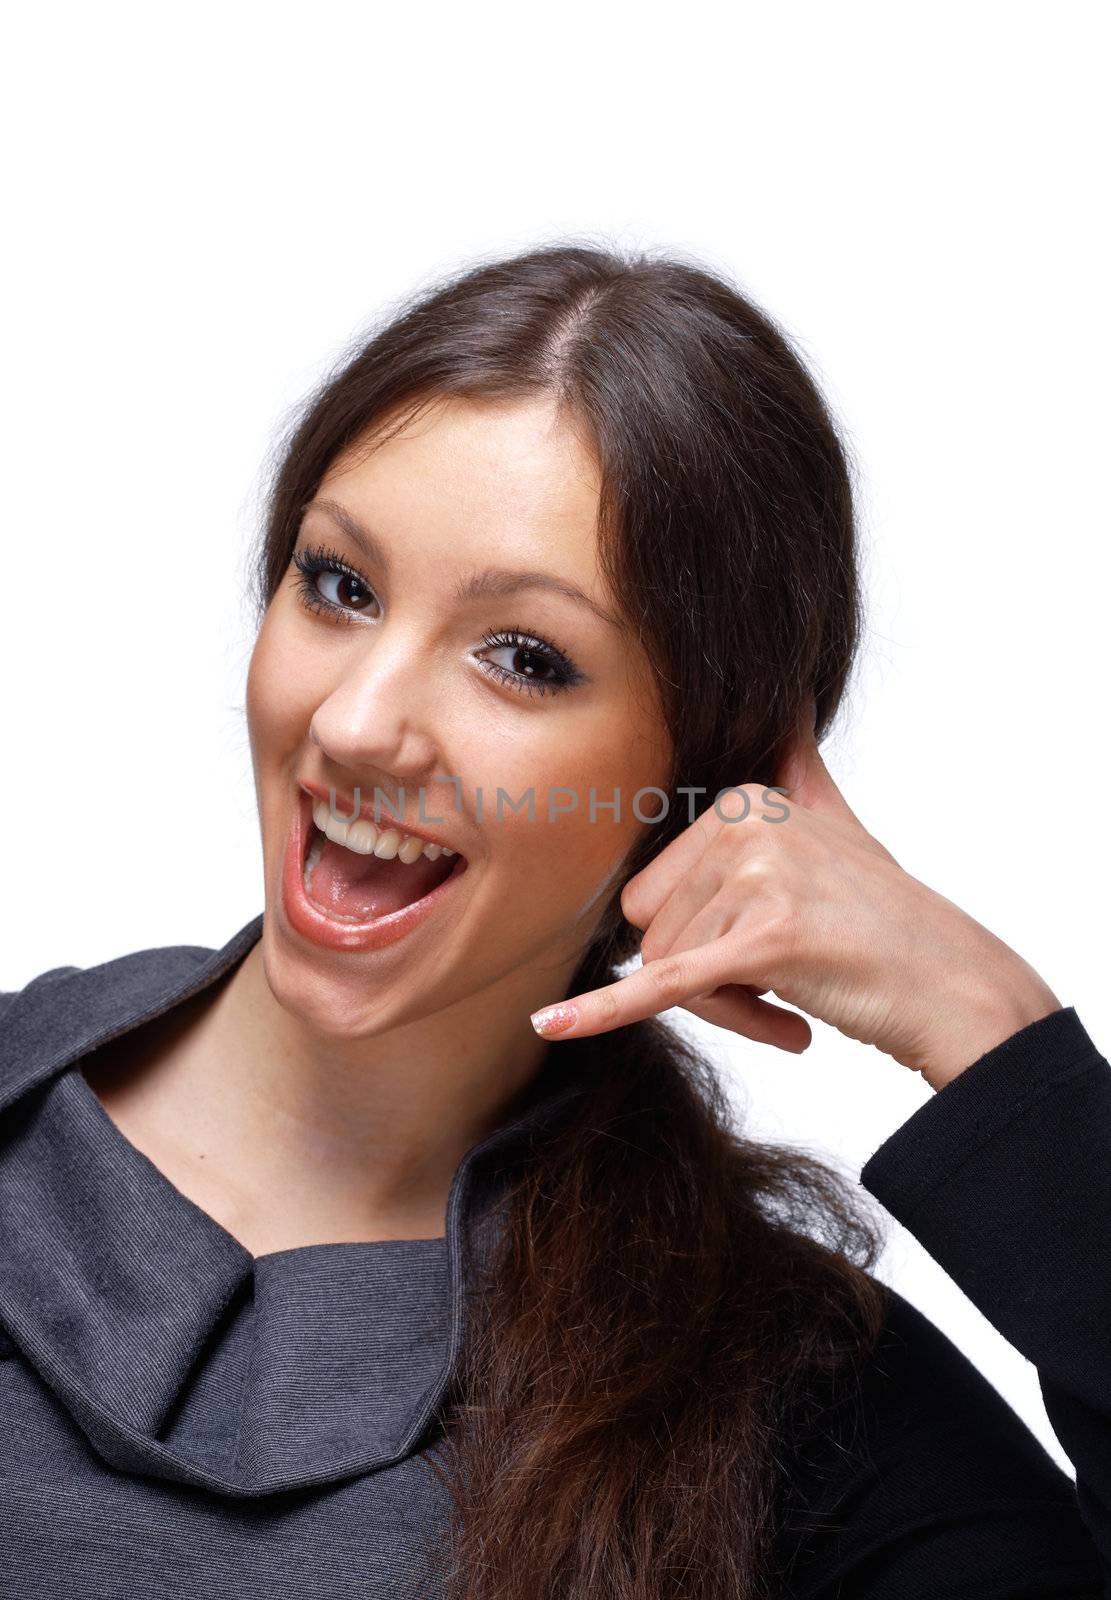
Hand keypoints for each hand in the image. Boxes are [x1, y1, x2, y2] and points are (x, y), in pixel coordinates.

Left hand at [530, 703, 1061, 1090]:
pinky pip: (666, 986)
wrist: (953, 986)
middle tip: (777, 984)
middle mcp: (745, 824)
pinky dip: (602, 1012)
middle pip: (649, 932)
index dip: (696, 943)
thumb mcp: (835, 821)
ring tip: (795, 997)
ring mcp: (757, 877)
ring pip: (669, 973)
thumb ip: (797, 762)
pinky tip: (549, 1026)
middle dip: (702, 979)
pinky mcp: (767, 940)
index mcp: (743, 799)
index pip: (652, 894)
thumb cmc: (885, 919)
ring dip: (727, 1008)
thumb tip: (790, 690)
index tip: (762, 952)